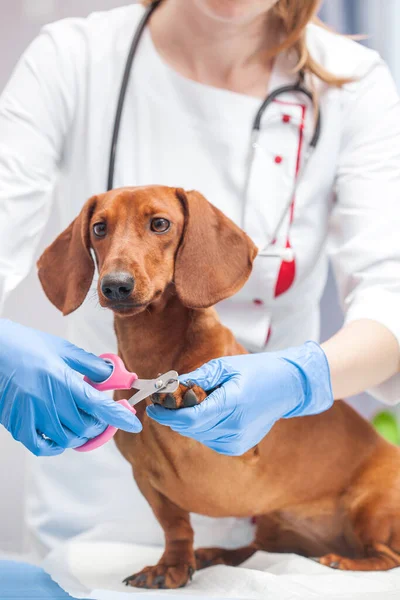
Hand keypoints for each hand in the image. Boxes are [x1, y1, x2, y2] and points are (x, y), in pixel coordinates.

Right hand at [0, 319, 141, 455]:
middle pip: (85, 426)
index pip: (98, 405)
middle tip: (99, 414)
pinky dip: (56, 445)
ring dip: (80, 434)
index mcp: (61, 379)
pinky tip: (60, 435)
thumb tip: (114, 374)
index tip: (134, 423)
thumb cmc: (28, 346)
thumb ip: (92, 365)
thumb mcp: (63, 350)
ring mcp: (31, 415)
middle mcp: (47, 401)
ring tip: (80, 421)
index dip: (119, 417)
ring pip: (67, 439)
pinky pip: (42, 446)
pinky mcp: (17, 424)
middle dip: (99, 422)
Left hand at [147, 341, 332, 455]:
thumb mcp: (225, 366)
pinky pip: (207, 437)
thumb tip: (169, 385)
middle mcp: (234, 429)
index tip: (152, 404)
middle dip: (173, 414)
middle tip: (164, 397)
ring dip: (187, 419)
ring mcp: (236, 442)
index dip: (166, 413)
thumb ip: (196, 378)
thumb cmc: (258, 371)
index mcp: (232, 405)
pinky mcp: (237, 447)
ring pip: (196, 434)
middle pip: (189, 427)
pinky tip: (210, 410)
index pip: (188, 418)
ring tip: (195, 399)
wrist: (289, 387)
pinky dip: (201, 425)